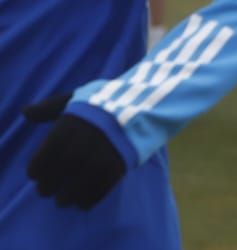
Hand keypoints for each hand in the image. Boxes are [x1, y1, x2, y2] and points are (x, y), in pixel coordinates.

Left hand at [25, 94, 127, 208]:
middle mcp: (82, 143)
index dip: (37, 170)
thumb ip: (50, 108)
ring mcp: (102, 156)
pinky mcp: (119, 166)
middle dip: (48, 186)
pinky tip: (82, 203)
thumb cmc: (106, 101)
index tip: (37, 175)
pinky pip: (99, 190)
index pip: (43, 158)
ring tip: (63, 201)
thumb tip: (25, 112)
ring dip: (66, 198)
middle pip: (57, 174)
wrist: (146, 104)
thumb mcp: (77, 97)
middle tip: (47, 191)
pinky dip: (88, 200)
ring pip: (76, 186)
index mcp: (68, 127)